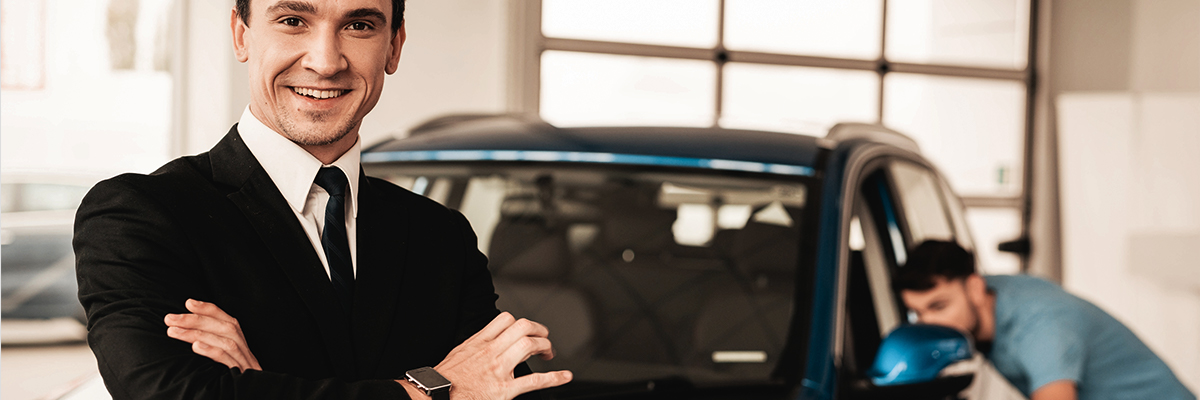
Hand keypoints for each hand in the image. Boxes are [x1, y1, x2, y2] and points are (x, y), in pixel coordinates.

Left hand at [164, 298, 261, 371]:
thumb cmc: (232, 390)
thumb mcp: (224, 371)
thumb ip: (214, 354)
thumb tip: (189, 340)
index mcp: (243, 350)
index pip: (229, 321)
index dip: (210, 310)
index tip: (188, 302)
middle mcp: (247, 355)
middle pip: (226, 328)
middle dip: (196, 319)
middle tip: (169, 318)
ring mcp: (246, 367)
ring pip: (226, 341)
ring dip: (197, 333)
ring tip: (172, 331)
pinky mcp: (243, 380)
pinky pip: (229, 361)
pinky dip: (212, 351)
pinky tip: (195, 346)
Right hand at [402, 312, 571, 399]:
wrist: (435, 396)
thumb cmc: (444, 381)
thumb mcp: (458, 354)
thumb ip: (475, 346)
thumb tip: (485, 343)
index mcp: (479, 343)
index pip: (505, 320)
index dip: (521, 323)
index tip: (526, 330)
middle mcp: (491, 352)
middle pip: (523, 327)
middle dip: (539, 330)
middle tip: (544, 339)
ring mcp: (499, 370)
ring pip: (529, 345)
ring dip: (545, 346)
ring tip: (549, 353)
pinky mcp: (504, 390)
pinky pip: (534, 380)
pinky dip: (554, 378)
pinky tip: (564, 376)